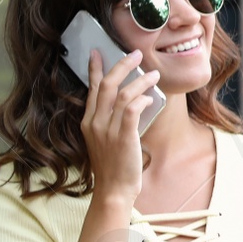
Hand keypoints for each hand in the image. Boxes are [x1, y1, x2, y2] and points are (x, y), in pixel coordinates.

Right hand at [81, 48, 159, 200]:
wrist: (114, 189)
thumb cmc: (114, 165)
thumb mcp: (107, 139)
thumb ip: (114, 121)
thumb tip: (133, 102)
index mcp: (88, 122)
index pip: (91, 89)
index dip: (95, 69)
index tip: (98, 52)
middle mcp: (95, 123)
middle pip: (106, 85)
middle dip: (121, 65)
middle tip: (136, 54)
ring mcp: (107, 130)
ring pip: (121, 94)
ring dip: (139, 80)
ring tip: (153, 74)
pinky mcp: (123, 137)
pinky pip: (131, 109)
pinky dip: (141, 99)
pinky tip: (150, 97)